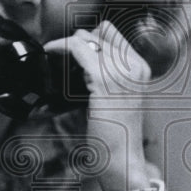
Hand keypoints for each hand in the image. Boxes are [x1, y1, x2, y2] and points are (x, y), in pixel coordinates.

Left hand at [44, 19, 151, 190]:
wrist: (123, 158)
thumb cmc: (116, 135)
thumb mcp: (115, 98)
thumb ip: (103, 76)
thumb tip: (80, 57)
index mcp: (141, 68)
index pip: (112, 33)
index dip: (90, 37)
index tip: (72, 46)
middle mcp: (134, 65)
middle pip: (99, 33)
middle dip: (77, 41)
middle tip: (59, 53)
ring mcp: (120, 71)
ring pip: (86, 38)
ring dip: (66, 44)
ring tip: (53, 53)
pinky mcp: (103, 79)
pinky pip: (77, 48)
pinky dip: (60, 46)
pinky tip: (50, 52)